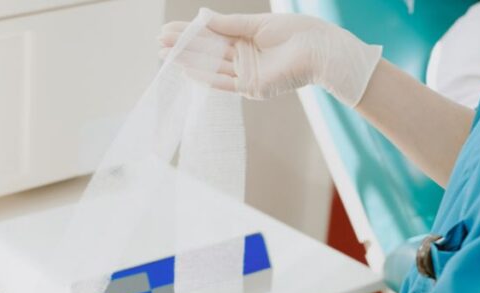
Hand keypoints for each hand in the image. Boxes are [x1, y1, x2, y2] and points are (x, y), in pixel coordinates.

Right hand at [158, 8, 381, 106]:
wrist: (321, 50)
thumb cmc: (297, 32)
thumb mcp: (258, 24)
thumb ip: (229, 24)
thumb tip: (202, 18)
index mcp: (245, 38)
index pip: (211, 35)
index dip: (189, 32)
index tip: (167, 29)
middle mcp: (243, 57)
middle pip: (207, 51)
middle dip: (183, 46)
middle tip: (159, 41)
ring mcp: (246, 73)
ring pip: (211, 66)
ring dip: (188, 60)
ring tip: (166, 54)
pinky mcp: (251, 88)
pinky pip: (223, 83)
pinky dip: (205, 77)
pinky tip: (187, 69)